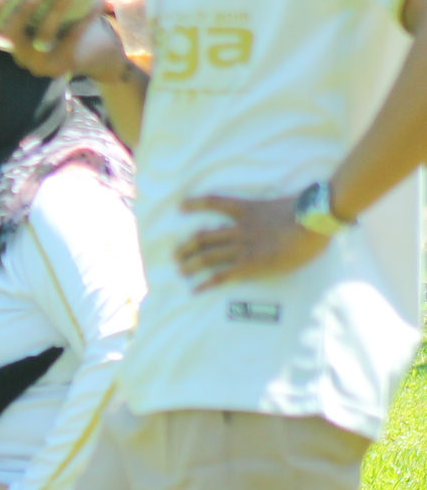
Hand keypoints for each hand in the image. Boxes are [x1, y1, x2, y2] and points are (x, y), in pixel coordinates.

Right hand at [0, 0, 131, 82]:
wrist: (93, 56)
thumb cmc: (66, 25)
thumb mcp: (49, 14)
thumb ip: (43, 0)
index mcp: (11, 36)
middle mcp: (18, 52)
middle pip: (12, 32)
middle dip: (23, 11)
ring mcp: (37, 62)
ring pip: (43, 34)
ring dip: (56, 9)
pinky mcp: (59, 65)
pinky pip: (70, 38)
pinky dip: (82, 19)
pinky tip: (94, 4)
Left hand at [174, 193, 328, 290]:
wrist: (313, 221)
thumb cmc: (310, 210)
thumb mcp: (290, 201)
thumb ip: (282, 206)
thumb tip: (296, 203)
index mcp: (247, 210)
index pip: (215, 202)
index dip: (196, 204)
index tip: (181, 206)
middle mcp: (239, 229)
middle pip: (204, 237)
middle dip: (187, 246)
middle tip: (176, 254)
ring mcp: (243, 247)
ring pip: (208, 256)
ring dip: (191, 264)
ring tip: (181, 270)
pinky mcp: (250, 264)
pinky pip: (222, 275)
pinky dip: (207, 282)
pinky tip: (196, 289)